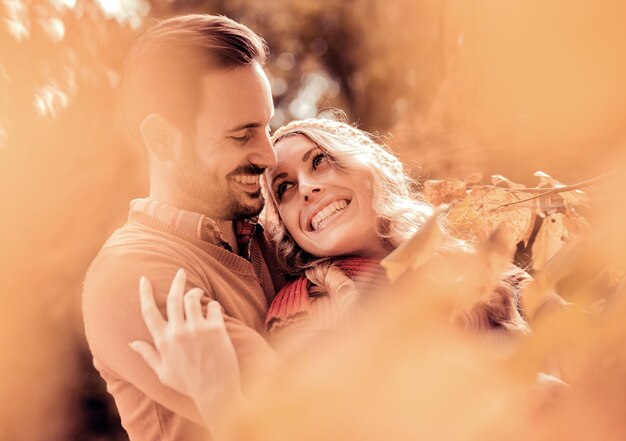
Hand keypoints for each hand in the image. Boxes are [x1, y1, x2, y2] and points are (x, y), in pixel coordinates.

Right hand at [130, 269, 242, 420]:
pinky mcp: (216, 329)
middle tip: (181, 272)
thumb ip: (148, 355)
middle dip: (176, 280)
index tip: (144, 279)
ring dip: (196, 292)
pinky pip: (213, 307)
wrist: (216, 392)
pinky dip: (213, 306)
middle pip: (173, 297)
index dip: (145, 293)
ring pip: (193, 298)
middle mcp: (178, 332)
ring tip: (199, 293)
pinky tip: (214, 310)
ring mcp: (197, 329)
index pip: (149, 311)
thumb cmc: (189, 384)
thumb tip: (132, 342)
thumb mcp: (163, 373)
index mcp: (162, 341)